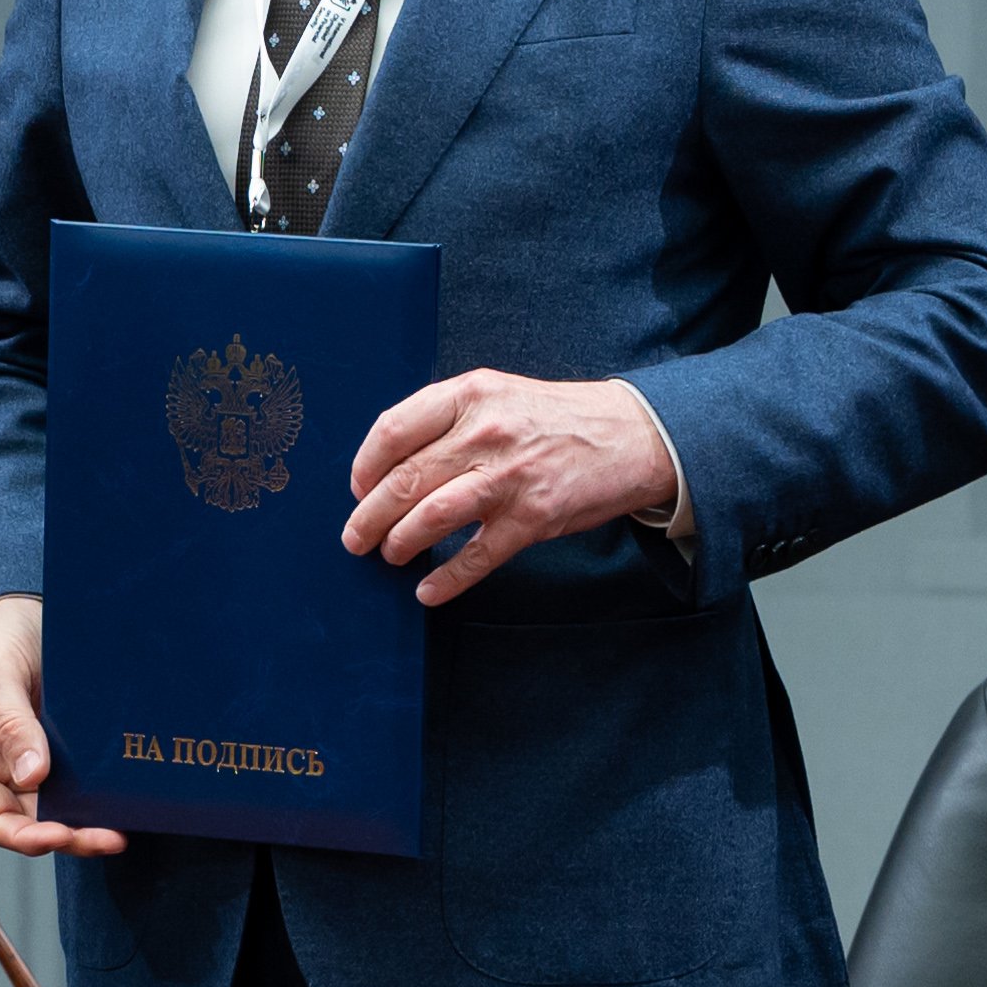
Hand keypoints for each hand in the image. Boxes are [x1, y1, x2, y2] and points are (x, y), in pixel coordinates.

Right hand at [0, 595, 126, 859]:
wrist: (28, 610)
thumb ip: (11, 724)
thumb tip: (31, 776)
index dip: (23, 837)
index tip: (57, 835)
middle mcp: (5, 770)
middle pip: (34, 824)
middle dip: (70, 837)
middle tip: (107, 838)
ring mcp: (40, 763)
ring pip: (63, 812)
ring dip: (90, 825)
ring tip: (122, 829)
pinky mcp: (70, 752)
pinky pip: (85, 786)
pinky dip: (103, 799)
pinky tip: (125, 800)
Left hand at [344, 371, 680, 607]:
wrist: (631, 434)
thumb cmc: (552, 418)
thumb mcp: (497, 395)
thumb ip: (446, 419)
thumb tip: (387, 463)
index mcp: (470, 395)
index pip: (393, 430)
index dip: (365, 466)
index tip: (357, 489)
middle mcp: (485, 432)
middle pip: (404, 480)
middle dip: (368, 516)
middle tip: (355, 537)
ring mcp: (509, 476)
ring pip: (430, 517)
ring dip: (398, 543)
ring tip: (389, 555)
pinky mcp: (533, 518)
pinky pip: (476, 556)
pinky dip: (446, 579)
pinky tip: (428, 591)